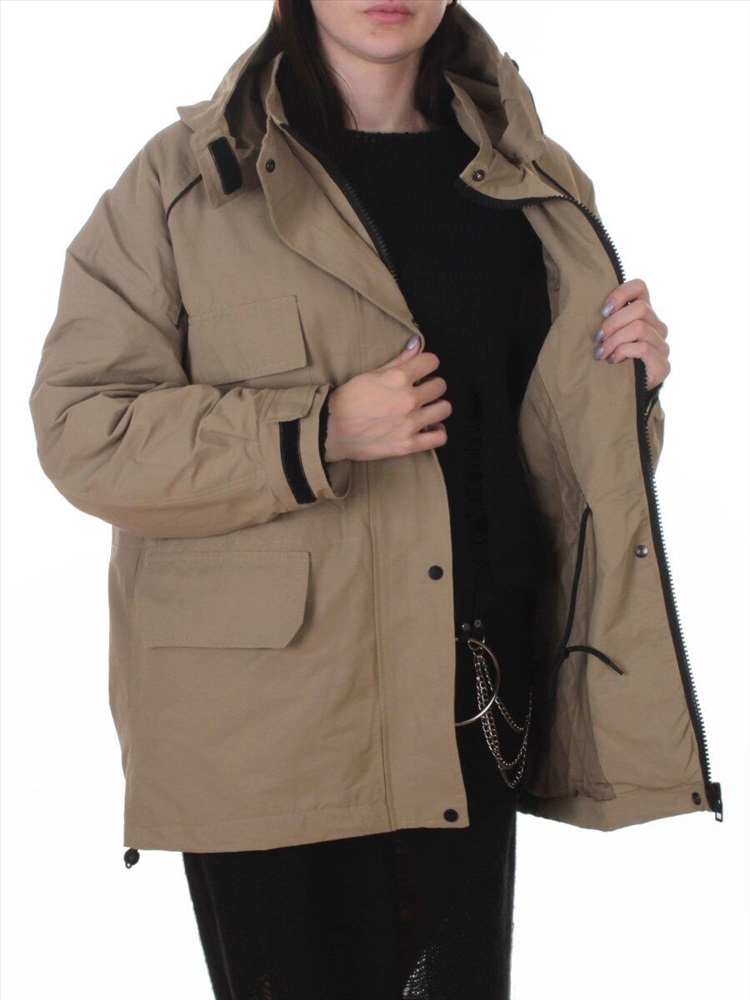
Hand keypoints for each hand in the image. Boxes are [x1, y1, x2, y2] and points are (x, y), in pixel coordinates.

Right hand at [324, 338, 451, 461]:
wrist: (332, 429)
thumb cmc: (348, 399)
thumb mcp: (372, 374)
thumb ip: (399, 360)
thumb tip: (416, 344)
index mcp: (398, 378)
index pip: (432, 362)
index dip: (428, 364)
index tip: (422, 370)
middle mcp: (408, 399)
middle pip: (440, 385)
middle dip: (432, 385)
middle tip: (421, 391)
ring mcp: (410, 423)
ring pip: (444, 409)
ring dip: (437, 407)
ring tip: (427, 409)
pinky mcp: (408, 444)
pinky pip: (439, 437)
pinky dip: (438, 431)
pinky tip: (430, 427)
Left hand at [593, 278, 669, 390]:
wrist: (622, 395)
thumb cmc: (609, 361)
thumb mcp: (605, 337)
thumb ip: (605, 320)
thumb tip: (583, 305)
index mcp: (644, 315)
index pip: (640, 287)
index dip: (620, 294)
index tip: (603, 311)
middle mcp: (658, 327)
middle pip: (640, 309)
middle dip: (612, 323)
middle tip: (597, 339)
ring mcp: (662, 346)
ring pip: (639, 328)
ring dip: (614, 341)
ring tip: (601, 354)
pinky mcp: (662, 365)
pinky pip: (642, 347)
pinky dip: (623, 352)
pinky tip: (613, 361)